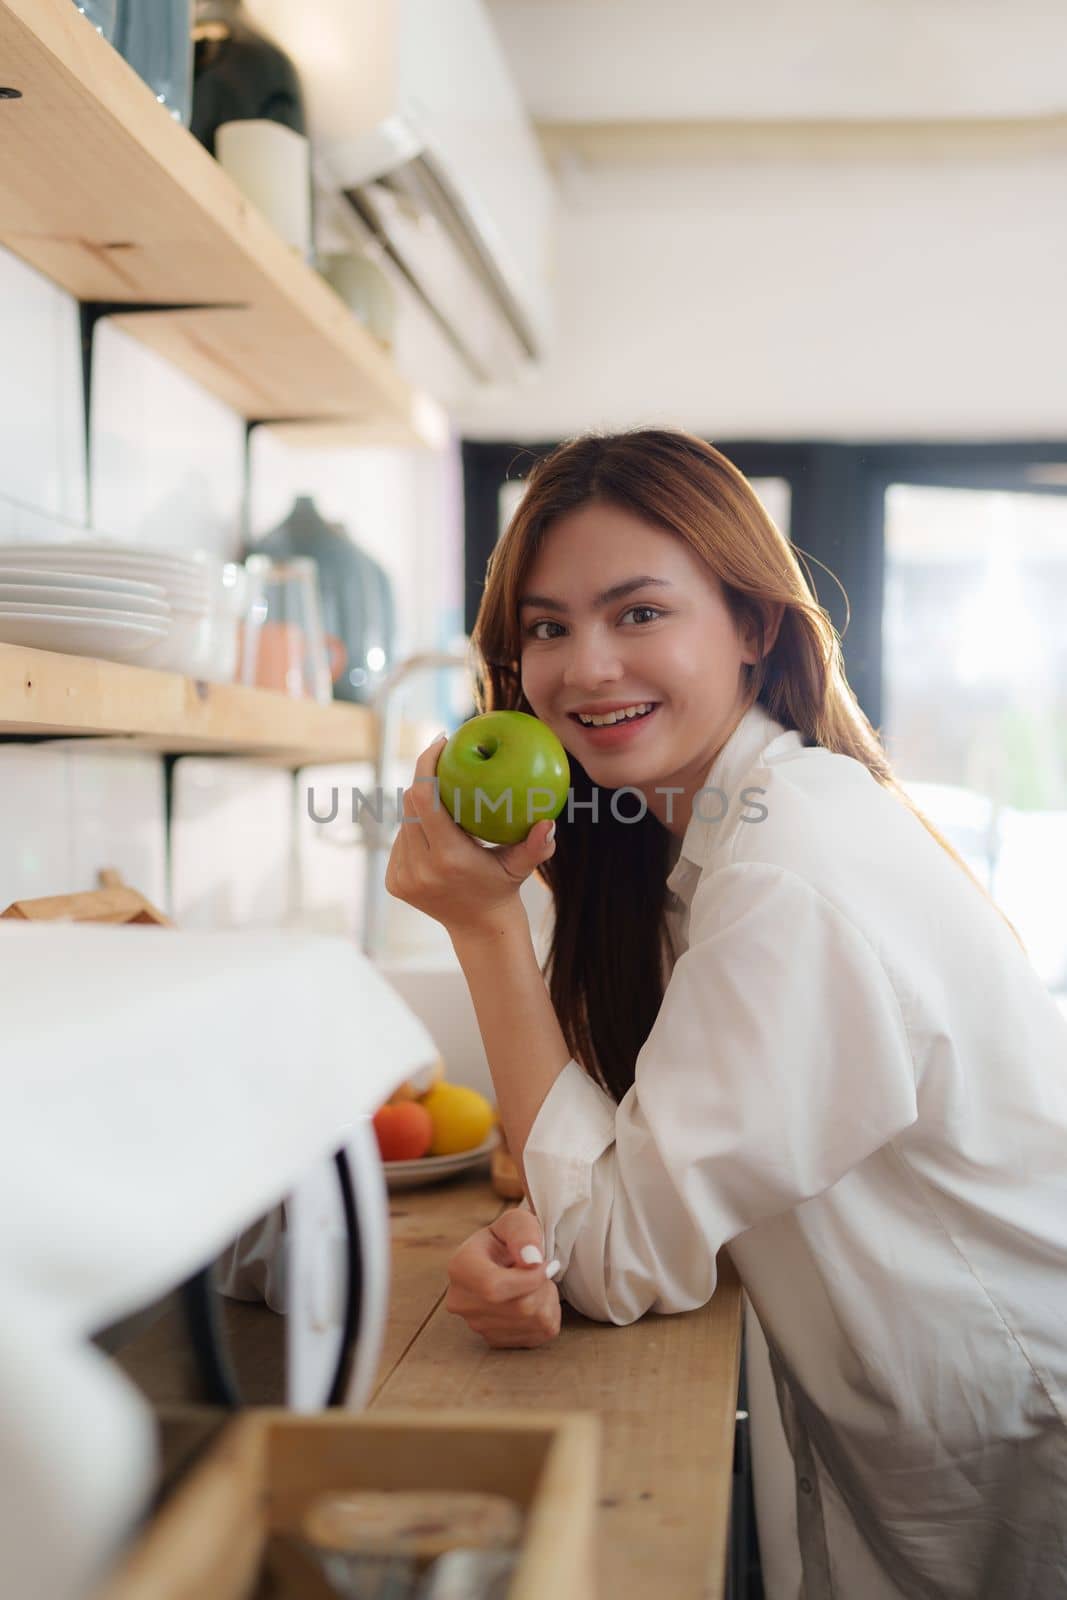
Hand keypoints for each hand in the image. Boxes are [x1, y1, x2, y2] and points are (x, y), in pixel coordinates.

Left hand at [384, 735, 556, 939]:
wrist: (478, 927)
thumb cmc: (503, 887)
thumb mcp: (522, 866)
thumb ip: (537, 846)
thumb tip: (549, 823)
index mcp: (448, 858)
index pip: (423, 798)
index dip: (425, 764)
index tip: (440, 742)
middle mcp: (420, 867)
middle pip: (409, 805)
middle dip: (423, 779)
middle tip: (444, 761)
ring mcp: (403, 876)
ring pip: (404, 823)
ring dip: (420, 807)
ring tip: (444, 799)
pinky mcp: (394, 882)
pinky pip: (401, 842)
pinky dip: (416, 831)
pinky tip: (434, 829)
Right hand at [445, 1208, 561, 1348]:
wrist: (503, 1260)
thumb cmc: (509, 1238)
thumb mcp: (517, 1221)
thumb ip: (524, 1233)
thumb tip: (532, 1260)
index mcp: (460, 1267)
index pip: (494, 1287)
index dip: (530, 1279)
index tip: (546, 1263)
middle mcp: (461, 1302)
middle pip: (520, 1307)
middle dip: (543, 1287)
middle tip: (542, 1269)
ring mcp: (476, 1325)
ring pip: (533, 1322)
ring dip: (547, 1299)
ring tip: (535, 1283)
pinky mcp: (495, 1341)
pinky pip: (539, 1334)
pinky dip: (547, 1316)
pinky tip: (535, 1298)